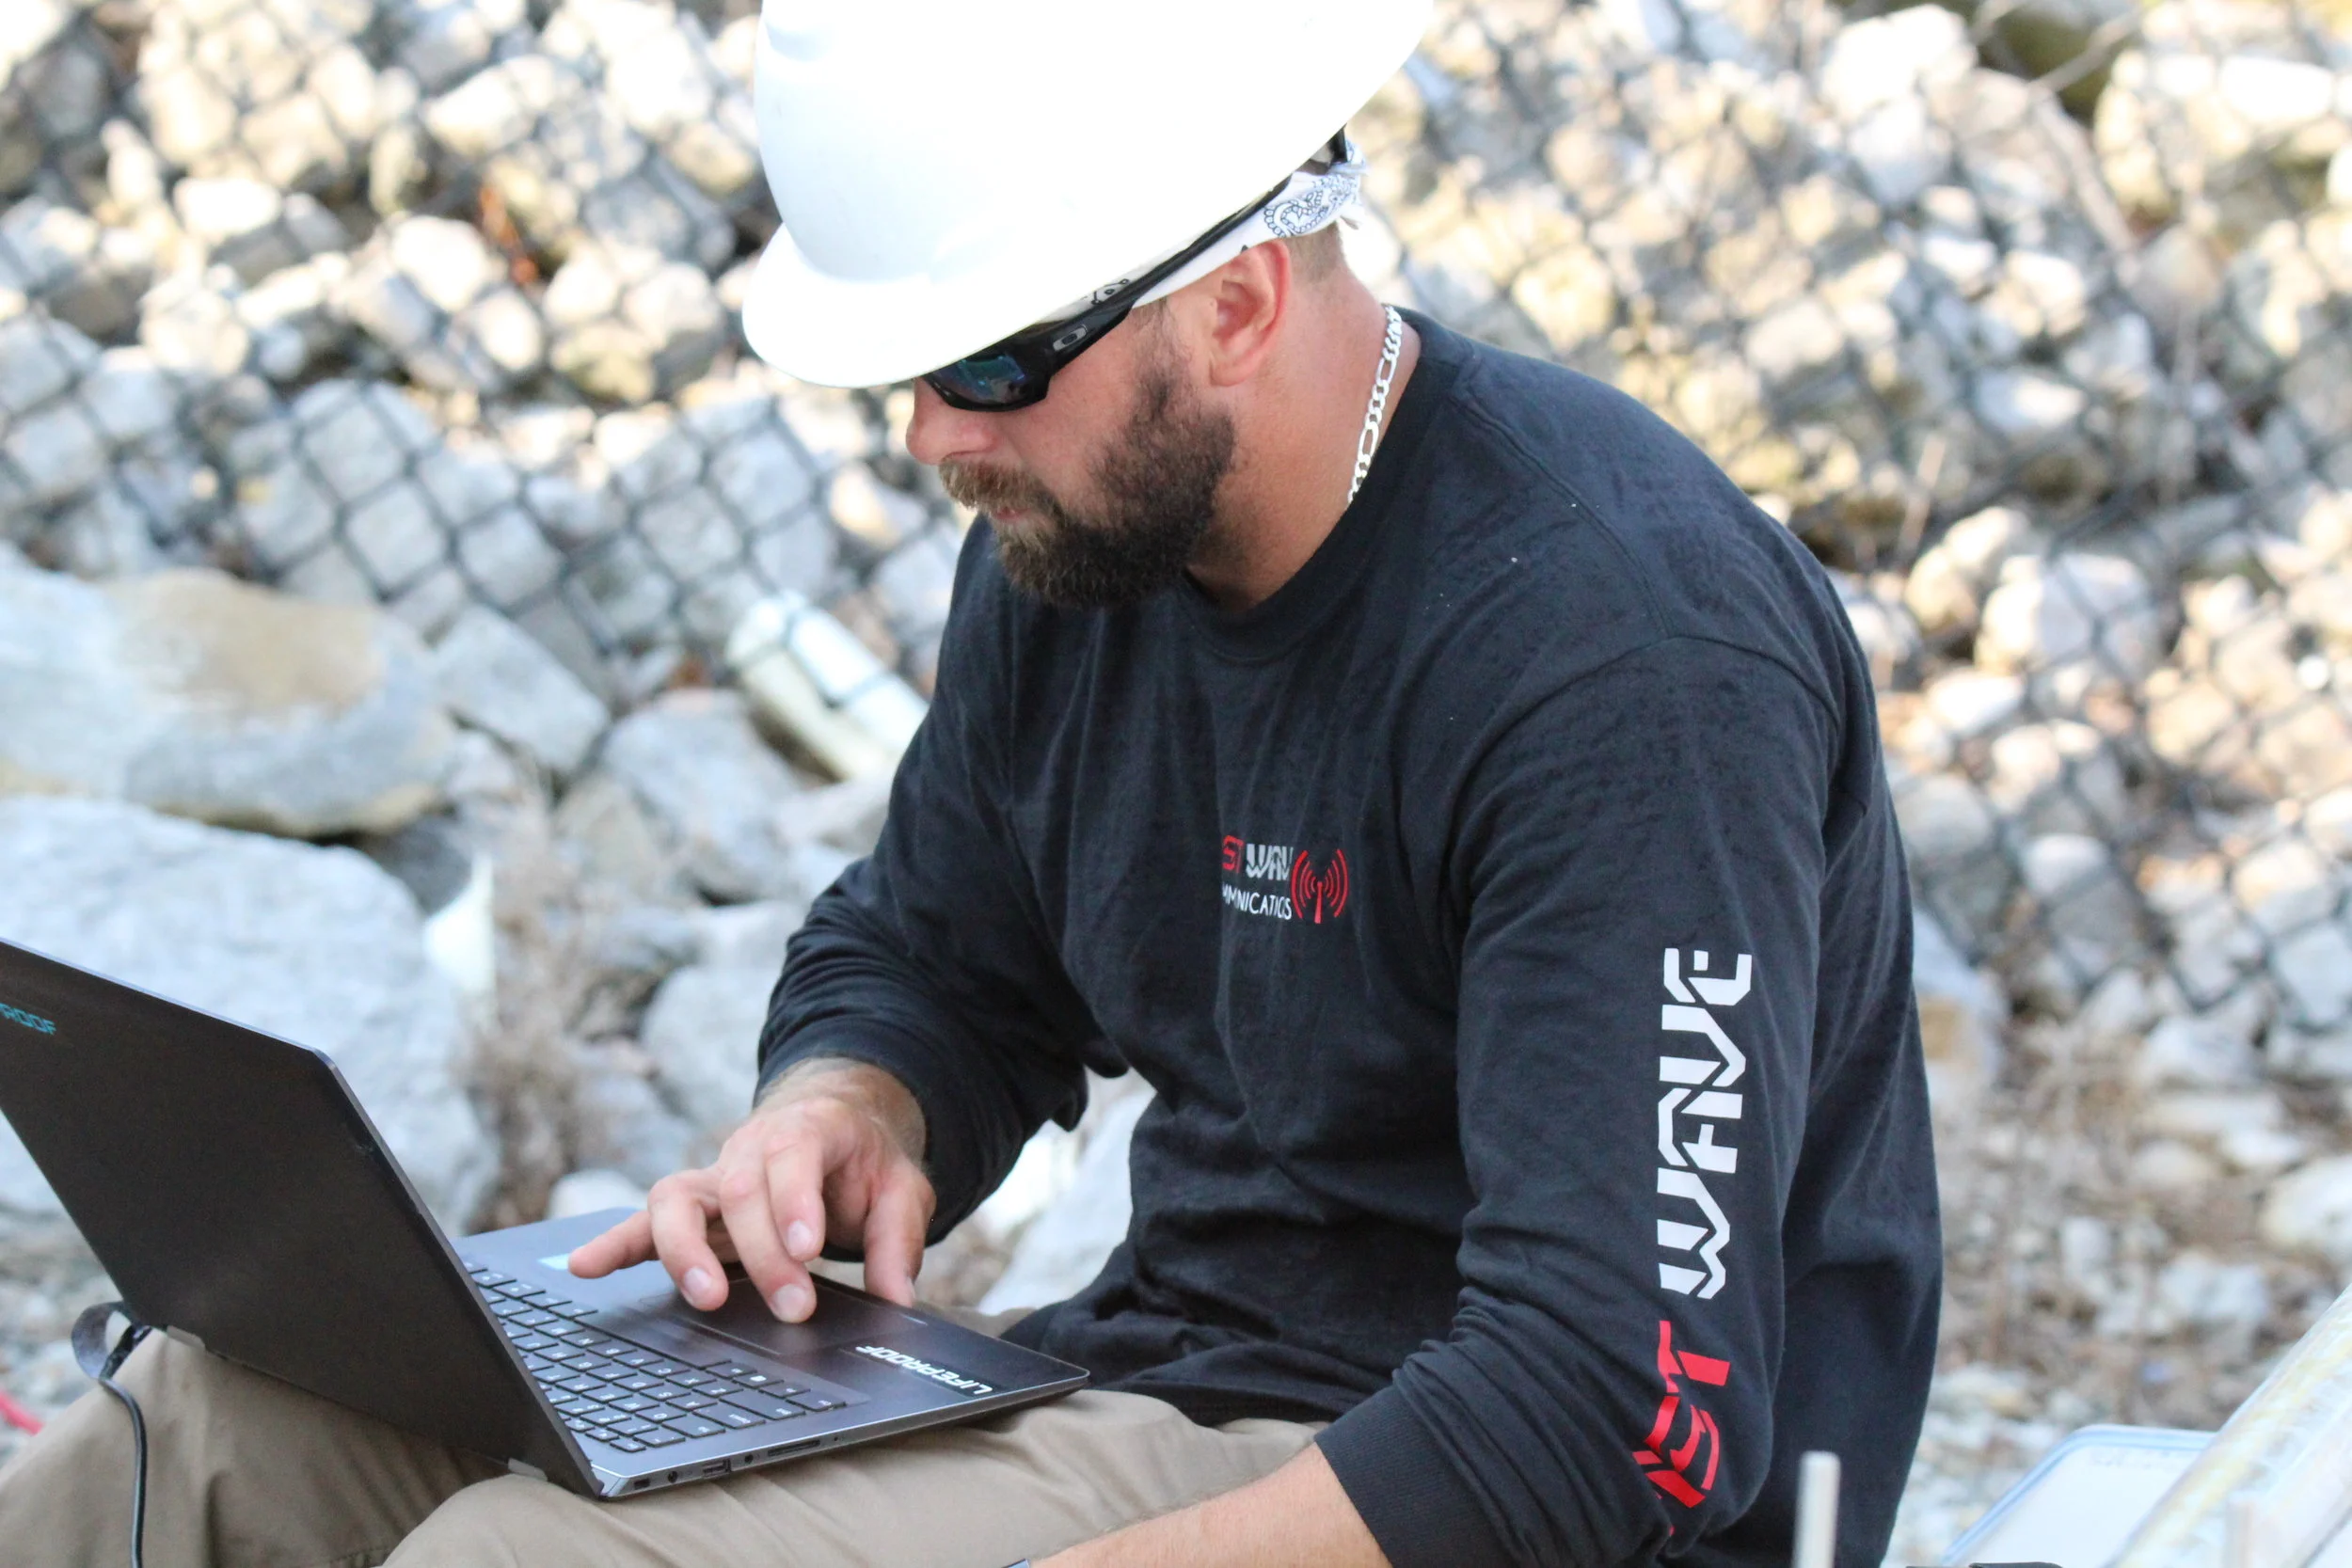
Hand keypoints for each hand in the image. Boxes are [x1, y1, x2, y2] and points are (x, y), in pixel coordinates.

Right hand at [566, 1057, 933, 1322]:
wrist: (833, 1125)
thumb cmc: (863, 1160)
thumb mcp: (901, 1187)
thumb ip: (898, 1238)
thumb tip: (898, 1298)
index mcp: (807, 1129)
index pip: (793, 1155)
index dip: (795, 1201)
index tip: (808, 1249)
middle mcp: (749, 1149)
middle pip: (739, 1191)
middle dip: (764, 1254)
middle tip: (795, 1306)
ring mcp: (712, 1178)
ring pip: (677, 1200)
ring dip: (685, 1252)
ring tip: (705, 1298)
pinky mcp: (691, 1209)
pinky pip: (643, 1222)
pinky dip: (613, 1244)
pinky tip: (585, 1268)